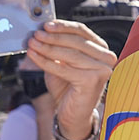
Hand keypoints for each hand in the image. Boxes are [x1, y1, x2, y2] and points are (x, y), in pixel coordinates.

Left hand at [24, 20, 115, 139]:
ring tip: (32, 44)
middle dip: (53, 37)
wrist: (73, 114)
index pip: (83, 31)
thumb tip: (39, 33)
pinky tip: (34, 56)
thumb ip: (56, 48)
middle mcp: (107, 58)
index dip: (63, 26)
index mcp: (101, 49)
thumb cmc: (68, 88)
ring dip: (47, 48)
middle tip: (35, 35)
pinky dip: (46, 61)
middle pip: (77, 41)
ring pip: (70, 54)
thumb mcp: (61, 63)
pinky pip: (64, 68)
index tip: (45, 24)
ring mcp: (102, 69)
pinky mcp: (93, 81)